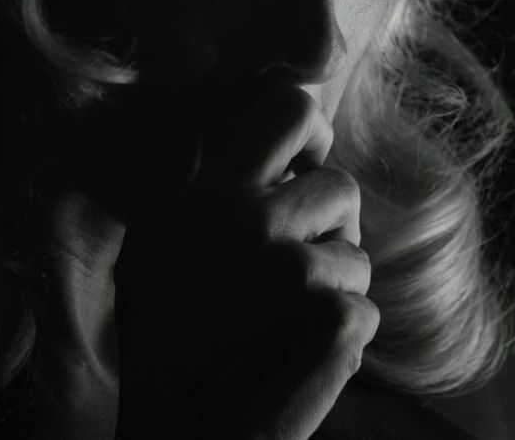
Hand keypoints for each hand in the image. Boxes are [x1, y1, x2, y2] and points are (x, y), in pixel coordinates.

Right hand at [113, 79, 378, 439]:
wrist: (182, 436)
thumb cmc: (162, 343)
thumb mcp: (147, 247)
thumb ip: (176, 178)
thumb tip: (211, 121)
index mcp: (210, 192)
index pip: (290, 108)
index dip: (312, 130)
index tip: (306, 161)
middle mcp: (256, 221)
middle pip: (341, 185)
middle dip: (329, 224)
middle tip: (291, 269)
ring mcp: (300, 272)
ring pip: (357, 253)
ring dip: (333, 286)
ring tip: (281, 322)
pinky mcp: (337, 318)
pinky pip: (366, 308)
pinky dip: (342, 336)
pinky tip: (296, 356)